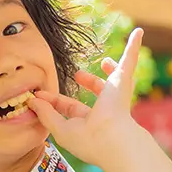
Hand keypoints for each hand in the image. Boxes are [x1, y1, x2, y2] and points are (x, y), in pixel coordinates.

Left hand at [27, 28, 150, 171]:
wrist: (110, 138)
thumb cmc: (87, 139)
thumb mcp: (60, 129)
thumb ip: (46, 114)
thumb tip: (33, 100)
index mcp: (88, 122)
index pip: (70, 108)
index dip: (55, 100)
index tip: (39, 94)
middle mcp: (104, 108)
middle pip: (95, 91)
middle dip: (87, 82)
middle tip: (77, 74)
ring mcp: (115, 94)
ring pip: (114, 78)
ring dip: (110, 69)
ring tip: (105, 61)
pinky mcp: (123, 80)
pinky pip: (130, 58)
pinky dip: (134, 45)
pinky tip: (138, 32)